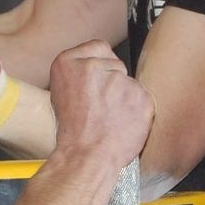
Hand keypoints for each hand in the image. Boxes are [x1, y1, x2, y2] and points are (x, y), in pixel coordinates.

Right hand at [47, 40, 151, 167]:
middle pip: (116, 64)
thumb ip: (79, 73)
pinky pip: (143, 98)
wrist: (86, 157)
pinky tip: (123, 123)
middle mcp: (92, 66)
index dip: (100, 66)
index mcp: (67, 62)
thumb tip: (99, 66)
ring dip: (125, 98)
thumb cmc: (73, 132)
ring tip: (110, 118)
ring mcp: (118, 79)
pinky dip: (137, 110)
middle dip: (113, 82)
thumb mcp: (61, 94)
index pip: (98, 47)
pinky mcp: (139, 95)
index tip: (97, 82)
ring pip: (130, 82)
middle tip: (101, 106)